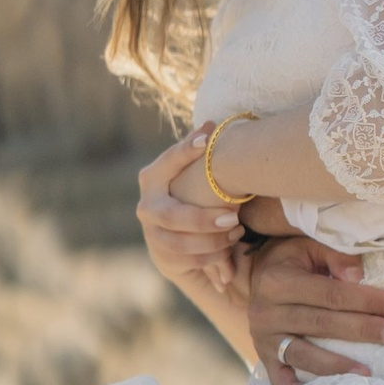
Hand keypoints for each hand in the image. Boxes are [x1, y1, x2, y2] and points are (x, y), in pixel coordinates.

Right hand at [137, 128, 240, 296]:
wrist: (174, 241)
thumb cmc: (190, 196)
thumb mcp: (191, 176)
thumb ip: (197, 153)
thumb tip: (213, 123)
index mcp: (152, 179)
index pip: (167, 163)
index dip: (185, 151)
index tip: (208, 139)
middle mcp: (147, 207)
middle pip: (171, 216)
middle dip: (202, 219)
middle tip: (233, 217)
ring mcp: (152, 235)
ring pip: (181, 243)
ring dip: (212, 240)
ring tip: (236, 231)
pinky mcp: (164, 258)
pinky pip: (190, 260)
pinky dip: (213, 256)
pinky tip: (230, 246)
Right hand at [245, 236, 383, 384]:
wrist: (256, 275)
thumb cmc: (292, 259)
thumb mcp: (308, 246)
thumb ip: (334, 255)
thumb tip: (358, 275)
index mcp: (278, 281)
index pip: (330, 294)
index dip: (365, 301)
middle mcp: (266, 312)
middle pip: (322, 324)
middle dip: (362, 330)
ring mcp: (264, 339)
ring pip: (304, 355)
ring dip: (338, 365)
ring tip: (369, 372)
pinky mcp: (264, 358)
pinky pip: (283, 380)